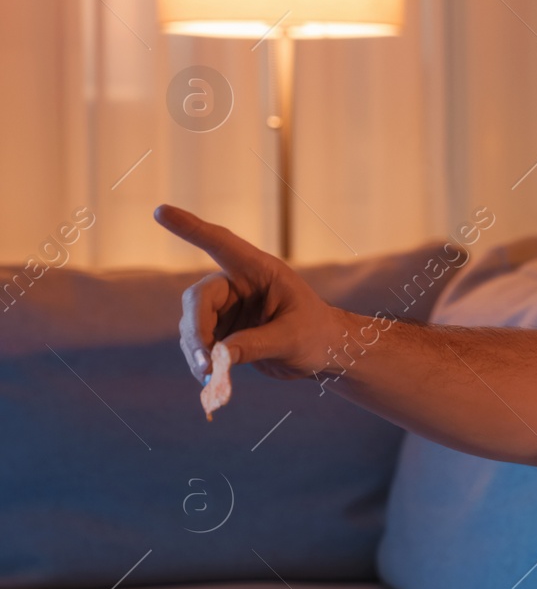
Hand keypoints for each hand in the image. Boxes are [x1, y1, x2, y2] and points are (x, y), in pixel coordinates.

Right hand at [154, 204, 348, 381]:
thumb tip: (216, 357)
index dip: (190, 228)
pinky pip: (199, 342)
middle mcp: (238, 284)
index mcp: (259, 270)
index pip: (220, 244)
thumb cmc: (317, 335)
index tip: (159, 210)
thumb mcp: (291, 339)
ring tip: (209, 375)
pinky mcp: (223, 330)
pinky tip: (211, 378)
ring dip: (196, 350)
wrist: (325, 353)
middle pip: (199, 298)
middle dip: (196, 330)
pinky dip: (200, 360)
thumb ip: (254, 345)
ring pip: (193, 323)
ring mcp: (228, 308)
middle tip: (205, 362)